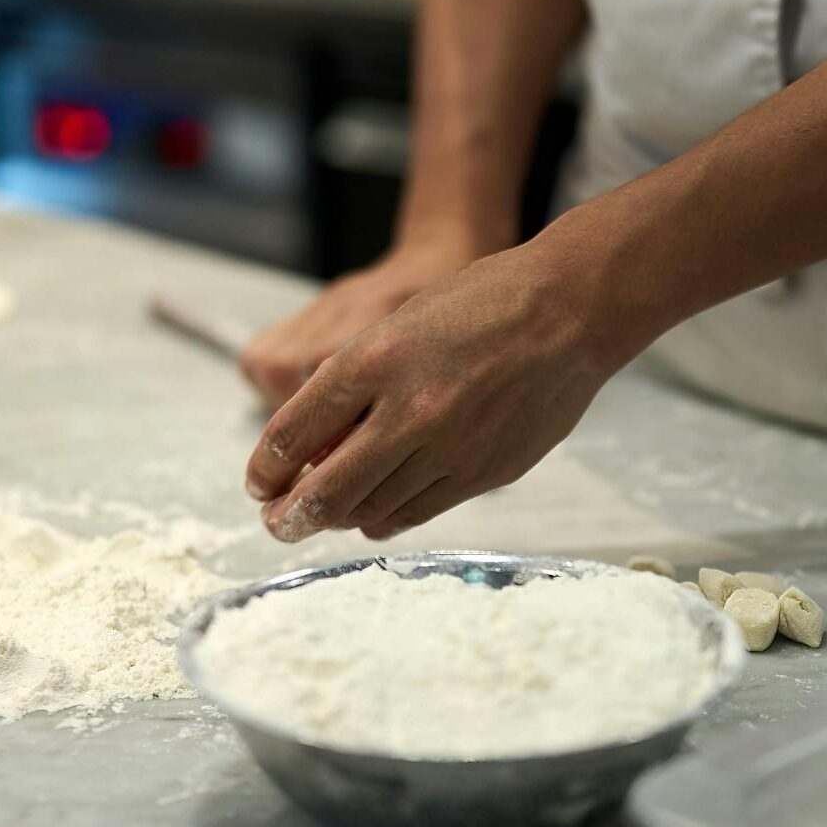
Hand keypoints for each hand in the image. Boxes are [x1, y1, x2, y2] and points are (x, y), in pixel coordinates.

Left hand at [243, 224, 639, 541]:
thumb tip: (312, 447)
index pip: (293, 431)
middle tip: (276, 521)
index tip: (258, 482)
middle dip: (289, 515)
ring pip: (370, 510)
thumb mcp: (397, 324)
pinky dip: (384, 518)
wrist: (569, 309)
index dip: (265, 468)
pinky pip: (417, 513)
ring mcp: (450, 448)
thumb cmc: (479, 305)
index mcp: (375, 359)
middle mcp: (409, 409)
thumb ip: (353, 383)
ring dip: (337, 518)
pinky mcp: (484, 473)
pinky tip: (373, 511)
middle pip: (326, 489)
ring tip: (323, 516)